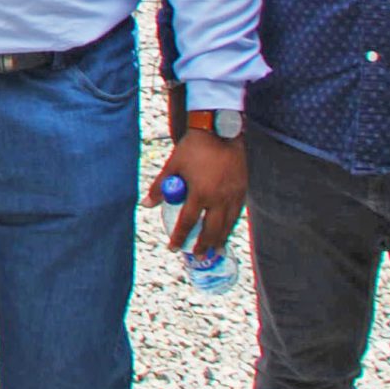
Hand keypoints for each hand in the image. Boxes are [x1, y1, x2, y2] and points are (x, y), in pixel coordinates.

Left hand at [151, 127, 246, 256]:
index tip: (173, 247)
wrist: (221, 130)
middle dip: (203, 246)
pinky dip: (231, 225)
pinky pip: (237, 214)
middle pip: (211, 229)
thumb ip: (159, 186)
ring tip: (214, 251)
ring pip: (228, 225)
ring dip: (220, 240)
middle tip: (196, 257)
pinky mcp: (243, 190)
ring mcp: (233, 195)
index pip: (188, 222)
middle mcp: (219, 198)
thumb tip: (146, 204)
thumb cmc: (194, 148)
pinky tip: (227, 231)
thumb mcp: (173, 165)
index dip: (179, 237)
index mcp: (200, 193)